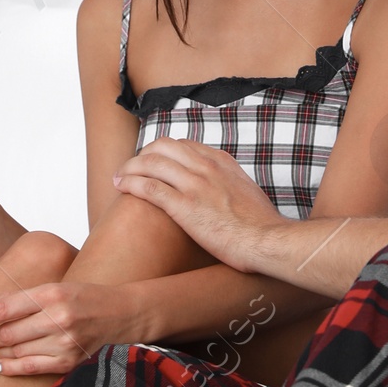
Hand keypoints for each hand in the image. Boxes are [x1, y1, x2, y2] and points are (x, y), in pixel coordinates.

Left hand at [0, 276, 139, 376]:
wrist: (123, 315)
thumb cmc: (85, 298)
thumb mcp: (57, 287)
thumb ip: (24, 298)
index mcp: (52, 293)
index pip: (5, 308)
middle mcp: (58, 318)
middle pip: (8, 333)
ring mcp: (65, 342)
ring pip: (16, 352)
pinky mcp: (70, 361)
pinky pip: (30, 368)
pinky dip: (9, 368)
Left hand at [113, 140, 281, 270]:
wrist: (268, 241)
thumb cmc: (261, 226)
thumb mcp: (246, 192)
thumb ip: (229, 183)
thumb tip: (221, 190)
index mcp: (220, 161)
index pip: (182, 144)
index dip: (161, 152)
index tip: (152, 164)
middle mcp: (205, 166)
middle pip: (161, 147)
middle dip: (141, 156)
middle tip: (131, 169)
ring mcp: (194, 184)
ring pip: (150, 163)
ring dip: (129, 168)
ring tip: (118, 178)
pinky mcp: (184, 206)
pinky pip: (148, 186)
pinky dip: (130, 183)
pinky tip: (121, 187)